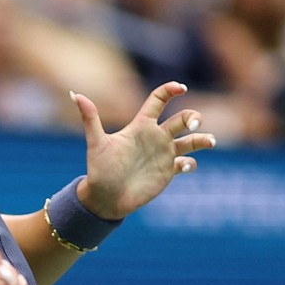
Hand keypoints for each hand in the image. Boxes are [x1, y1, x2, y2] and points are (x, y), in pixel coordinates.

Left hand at [72, 81, 216, 219]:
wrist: (105, 197)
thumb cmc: (99, 169)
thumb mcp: (96, 143)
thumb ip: (90, 118)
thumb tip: (75, 94)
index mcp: (140, 126)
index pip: (158, 100)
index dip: (170, 90)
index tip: (181, 87)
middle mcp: (155, 137)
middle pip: (181, 119)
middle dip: (192, 117)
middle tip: (194, 123)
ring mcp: (163, 154)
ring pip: (191, 141)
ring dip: (202, 139)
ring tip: (209, 141)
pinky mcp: (168, 172)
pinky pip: (186, 164)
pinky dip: (190, 163)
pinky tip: (183, 166)